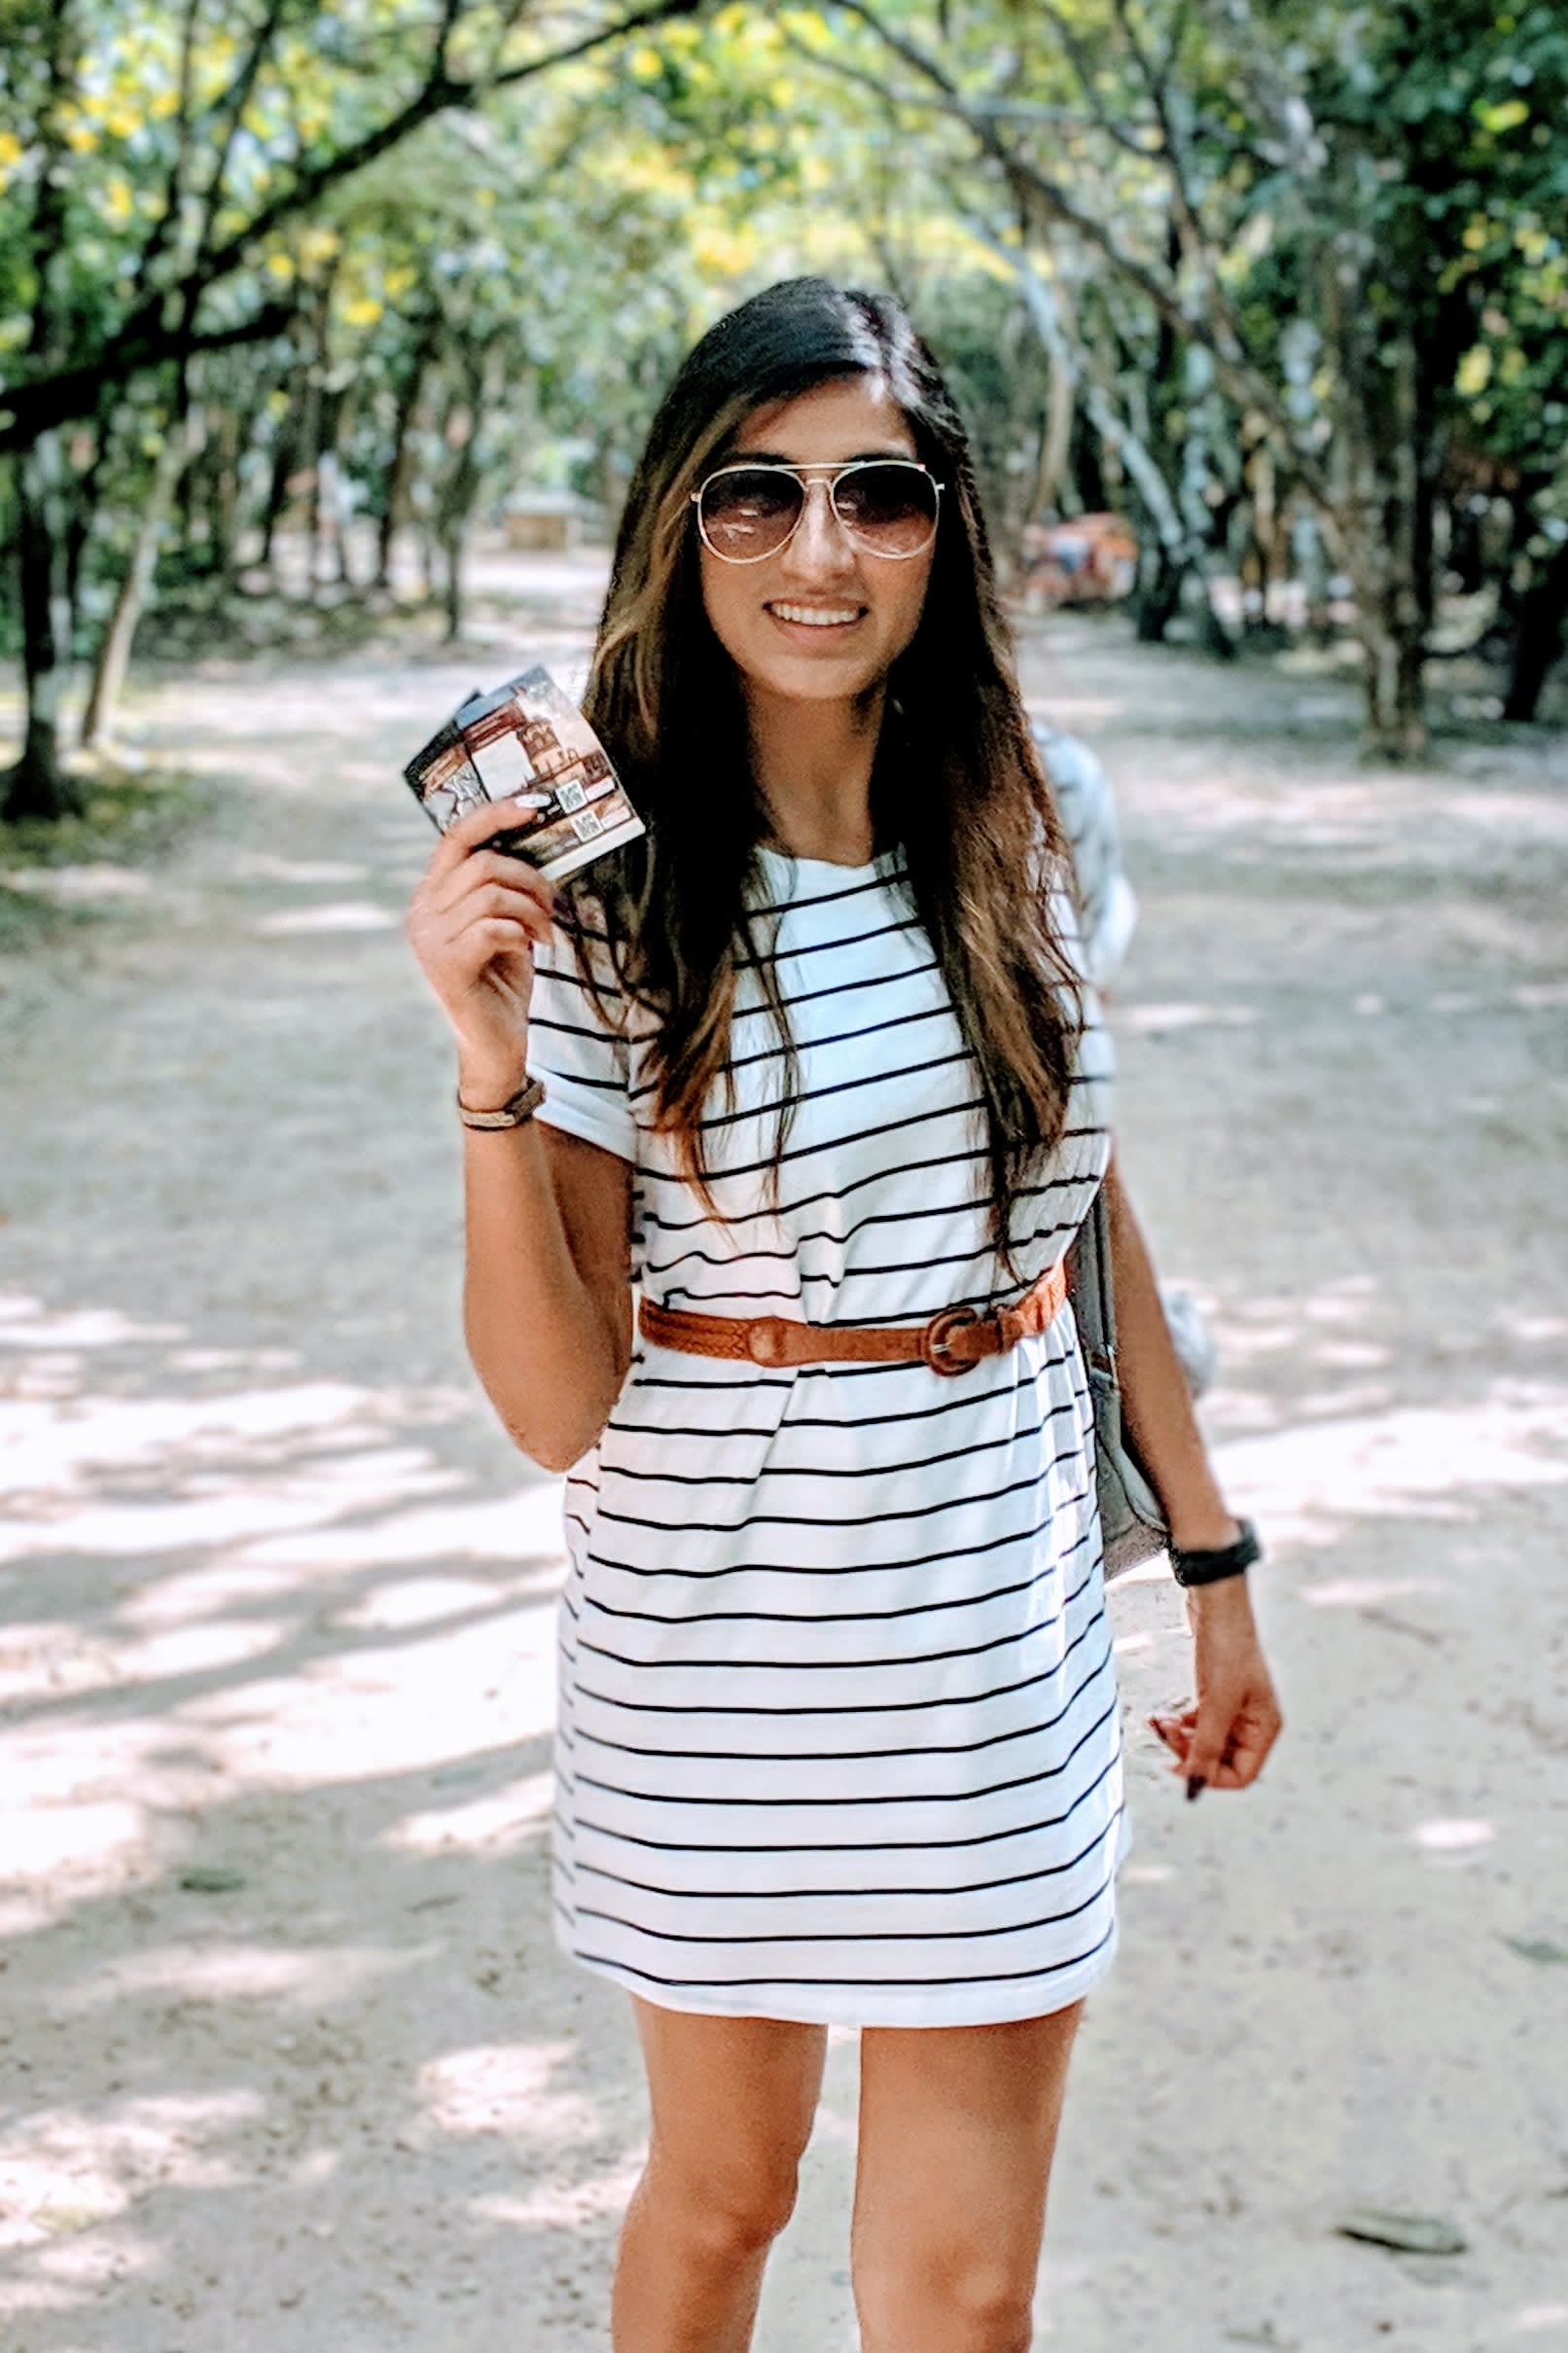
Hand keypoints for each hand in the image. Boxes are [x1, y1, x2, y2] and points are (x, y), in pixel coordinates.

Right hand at [405, 797, 560, 1086]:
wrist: (497, 1044)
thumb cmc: (503, 981)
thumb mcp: (506, 923)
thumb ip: (505, 887)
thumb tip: (535, 845)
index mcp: (431, 896)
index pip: (456, 837)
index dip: (494, 815)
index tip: (534, 806)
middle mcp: (421, 913)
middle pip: (482, 863)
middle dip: (530, 878)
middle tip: (552, 905)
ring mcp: (428, 940)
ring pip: (492, 894)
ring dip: (532, 910)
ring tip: (545, 932)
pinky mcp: (446, 966)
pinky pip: (493, 927)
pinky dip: (521, 933)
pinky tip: (530, 949)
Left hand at [1147, 1578, 1282, 1797]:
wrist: (1216, 1603)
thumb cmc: (1227, 1649)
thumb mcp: (1216, 1703)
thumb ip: (1205, 1746)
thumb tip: (1193, 1786)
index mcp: (1265, 1728)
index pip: (1241, 1774)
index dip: (1210, 1777)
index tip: (1179, 1767)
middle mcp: (1253, 1722)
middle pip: (1220, 1760)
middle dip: (1190, 1753)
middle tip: (1165, 1736)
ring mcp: (1234, 1708)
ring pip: (1204, 1742)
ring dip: (1180, 1739)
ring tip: (1159, 1723)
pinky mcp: (1215, 1695)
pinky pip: (1196, 1724)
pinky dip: (1178, 1725)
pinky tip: (1160, 1717)